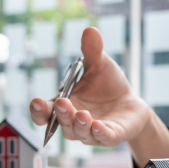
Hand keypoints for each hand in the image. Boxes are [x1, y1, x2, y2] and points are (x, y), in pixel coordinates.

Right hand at [29, 27, 150, 146]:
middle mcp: (73, 122)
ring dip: (79, 124)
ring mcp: (91, 132)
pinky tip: (98, 125)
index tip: (37, 103)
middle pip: (61, 124)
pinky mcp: (110, 136)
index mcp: (65, 105)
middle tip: (62, 103)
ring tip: (82, 114)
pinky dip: (99, 133)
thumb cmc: (108, 85)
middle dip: (61, 114)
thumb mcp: (100, 65)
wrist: (131, 102)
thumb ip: (92, 51)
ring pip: (80, 132)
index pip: (45, 113)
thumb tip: (90, 30)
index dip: (39, 111)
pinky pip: (102, 137)